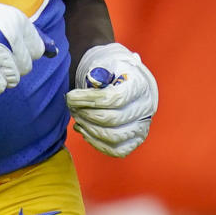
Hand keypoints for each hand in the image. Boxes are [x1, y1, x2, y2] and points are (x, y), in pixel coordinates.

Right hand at [0, 0, 56, 95]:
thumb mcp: (1, 17)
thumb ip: (27, 33)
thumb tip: (53, 51)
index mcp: (17, 20)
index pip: (37, 49)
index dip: (23, 53)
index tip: (11, 52)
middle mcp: (11, 36)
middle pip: (26, 66)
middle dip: (13, 65)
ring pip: (14, 78)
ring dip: (2, 76)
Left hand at [65, 42, 156, 157]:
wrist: (127, 85)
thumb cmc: (115, 75)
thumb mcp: (107, 66)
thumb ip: (99, 73)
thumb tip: (93, 79)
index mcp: (139, 86)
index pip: (114, 98)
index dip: (88, 99)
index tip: (71, 97)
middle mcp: (145, 109)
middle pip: (112, 119)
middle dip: (86, 114)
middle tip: (72, 108)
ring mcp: (141, 127)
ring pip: (113, 137)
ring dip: (89, 129)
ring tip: (77, 118)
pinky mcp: (134, 141)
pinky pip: (115, 150)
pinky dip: (95, 142)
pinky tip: (85, 130)